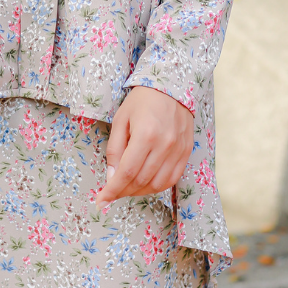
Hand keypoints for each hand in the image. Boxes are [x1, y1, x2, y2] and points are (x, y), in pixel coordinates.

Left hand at [94, 85, 193, 205]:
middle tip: (111, 193)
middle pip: (141, 181)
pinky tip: (145, 184)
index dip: (112, 190)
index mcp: (145, 135)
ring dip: (139, 192)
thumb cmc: (142, 101)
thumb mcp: (121, 119)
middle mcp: (164, 145)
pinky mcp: (186, 152)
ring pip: (157, 185)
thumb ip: (115, 149)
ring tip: (127, 188)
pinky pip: (172, 179)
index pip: (127, 172)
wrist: (171, 87)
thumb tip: (111, 177)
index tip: (101, 200)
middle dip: (123, 192)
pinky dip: (156, 187)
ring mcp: (178, 150)